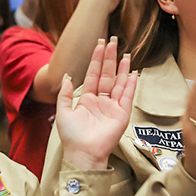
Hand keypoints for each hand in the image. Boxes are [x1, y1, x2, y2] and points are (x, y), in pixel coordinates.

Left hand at [56, 37, 136, 169]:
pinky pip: (127, 96)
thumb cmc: (72, 136)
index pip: (93, 74)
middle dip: (110, 58)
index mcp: (87, 99)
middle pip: (107, 75)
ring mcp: (113, 107)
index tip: (100, 44)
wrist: (83, 153)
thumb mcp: (62, 112)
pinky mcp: (122, 114)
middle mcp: (101, 101)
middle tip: (113, 41)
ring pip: (119, 83)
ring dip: (122, 68)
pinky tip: (133, 73)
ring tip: (125, 53)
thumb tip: (67, 76)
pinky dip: (130, 85)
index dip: (97, 59)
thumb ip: (65, 94)